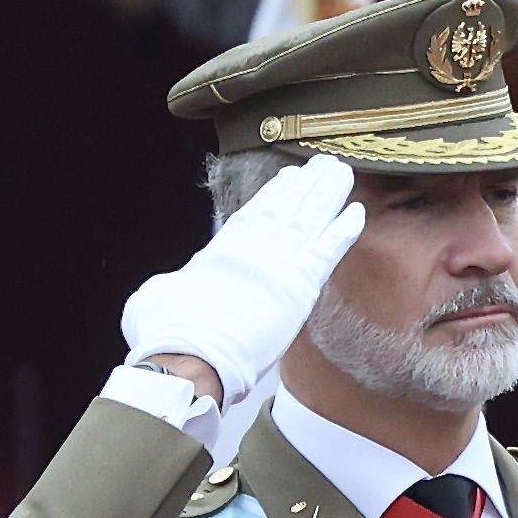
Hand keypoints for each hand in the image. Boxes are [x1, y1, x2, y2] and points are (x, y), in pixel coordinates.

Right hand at [120, 154, 365, 405]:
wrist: (192, 353)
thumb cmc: (169, 330)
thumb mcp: (159, 295)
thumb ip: (175, 284)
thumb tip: (173, 288)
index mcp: (223, 250)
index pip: (255, 214)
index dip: (275, 194)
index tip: (289, 178)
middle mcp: (254, 250)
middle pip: (287, 208)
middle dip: (307, 185)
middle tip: (324, 164)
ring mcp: (279, 264)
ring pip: (310, 219)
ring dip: (328, 194)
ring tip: (341, 173)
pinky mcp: (301, 285)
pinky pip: (329, 250)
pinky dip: (343, 230)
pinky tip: (358, 213)